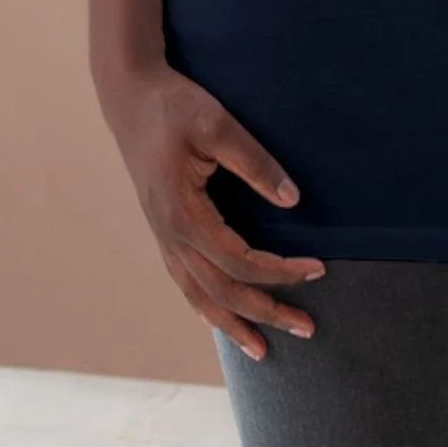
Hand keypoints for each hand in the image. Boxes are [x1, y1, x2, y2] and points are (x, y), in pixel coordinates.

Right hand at [101, 60, 325, 361]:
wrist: (129, 95)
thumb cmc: (174, 105)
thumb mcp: (216, 123)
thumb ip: (255, 161)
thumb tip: (293, 200)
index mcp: (182, 213)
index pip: (239, 260)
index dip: (280, 271)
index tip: (318, 268)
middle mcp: (169, 235)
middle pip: (222, 291)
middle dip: (266, 312)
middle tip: (308, 328)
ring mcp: (162, 236)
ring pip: (199, 296)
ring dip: (234, 324)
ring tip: (264, 351)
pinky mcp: (164, 229)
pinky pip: (186, 282)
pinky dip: (208, 306)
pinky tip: (224, 318)